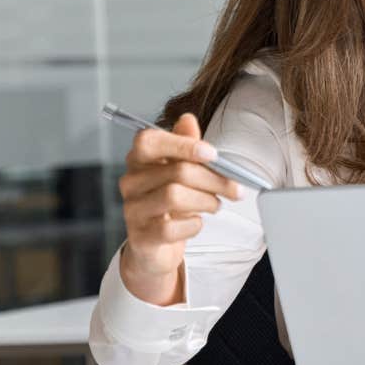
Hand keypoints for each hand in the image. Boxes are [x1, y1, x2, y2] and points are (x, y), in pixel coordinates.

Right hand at [117, 113, 241, 305]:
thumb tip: (188, 118)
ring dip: (206, 201)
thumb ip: (185, 145)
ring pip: (174, 196)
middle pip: (176, 171)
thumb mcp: (179, 171)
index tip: (213, 155)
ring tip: (215, 205)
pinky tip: (196, 223)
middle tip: (234, 189)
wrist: (156, 246)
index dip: (184, 145)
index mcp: (139, 159)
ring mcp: (132, 209)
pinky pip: (171, 227)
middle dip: (213, 180)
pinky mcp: (140, 236)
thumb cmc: (170, 204)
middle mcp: (130, 182)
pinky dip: (193, 225)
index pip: (149, 141)